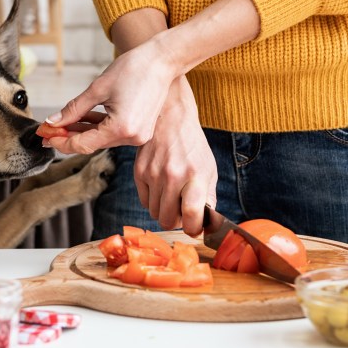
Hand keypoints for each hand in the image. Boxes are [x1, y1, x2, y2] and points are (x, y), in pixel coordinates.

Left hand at [44, 37, 179, 154]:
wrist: (162, 60)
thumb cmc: (134, 68)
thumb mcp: (98, 88)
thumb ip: (73, 109)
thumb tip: (53, 121)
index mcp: (121, 128)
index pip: (83, 144)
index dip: (61, 141)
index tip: (45, 135)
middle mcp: (132, 137)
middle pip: (92, 144)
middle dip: (68, 136)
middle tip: (48, 130)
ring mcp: (139, 135)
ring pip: (102, 139)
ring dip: (82, 132)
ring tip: (62, 124)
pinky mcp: (141, 129)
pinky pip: (113, 133)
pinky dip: (97, 127)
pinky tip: (82, 120)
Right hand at [134, 76, 216, 235]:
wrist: (170, 118)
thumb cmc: (192, 145)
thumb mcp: (208, 168)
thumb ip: (208, 197)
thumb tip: (205, 224)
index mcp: (195, 176)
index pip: (192, 215)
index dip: (194, 228)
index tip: (195, 227)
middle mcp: (173, 176)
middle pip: (168, 220)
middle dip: (176, 221)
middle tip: (182, 211)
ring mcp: (153, 174)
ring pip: (155, 213)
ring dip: (164, 210)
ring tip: (172, 196)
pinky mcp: (139, 171)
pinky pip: (144, 201)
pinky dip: (153, 200)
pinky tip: (161, 187)